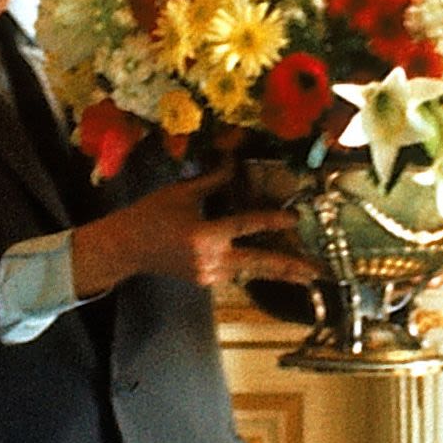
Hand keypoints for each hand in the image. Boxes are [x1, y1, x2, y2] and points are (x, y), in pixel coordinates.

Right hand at [69, 165, 320, 296]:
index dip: (272, 220)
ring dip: (278, 272)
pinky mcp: (206, 281)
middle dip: (289, 267)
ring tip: (304, 276)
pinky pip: (235, 271)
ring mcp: (208, 273)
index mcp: (204, 234)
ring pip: (250, 271)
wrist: (126, 249)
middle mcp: (210, 258)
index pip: (246, 226)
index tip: (295, 218)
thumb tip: (236, 162)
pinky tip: (274, 269)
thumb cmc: (150, 215)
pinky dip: (253, 268)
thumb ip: (212, 181)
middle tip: (317, 272)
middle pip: (258, 263)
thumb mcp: (181, 193)